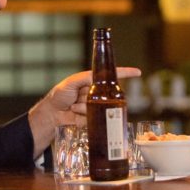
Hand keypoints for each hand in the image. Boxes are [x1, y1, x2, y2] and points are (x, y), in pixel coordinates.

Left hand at [27, 67, 141, 156]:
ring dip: (86, 107)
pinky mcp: (93, 118)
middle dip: (95, 98)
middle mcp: (96, 93)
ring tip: (74, 107)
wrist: (52, 115)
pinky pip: (96, 117)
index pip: (111, 75)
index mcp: (92, 81)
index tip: (137, 72)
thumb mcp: (70, 82)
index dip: (124, 73)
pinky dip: (84, 116)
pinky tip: (75, 114)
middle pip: (106, 94)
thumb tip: (95, 77)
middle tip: (79, 98)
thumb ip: (84, 78)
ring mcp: (95, 105)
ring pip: (100, 106)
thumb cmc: (59, 96)